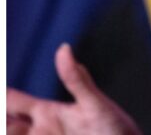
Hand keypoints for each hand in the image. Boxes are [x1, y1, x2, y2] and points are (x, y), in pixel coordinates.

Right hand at [6, 44, 139, 134]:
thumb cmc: (117, 130)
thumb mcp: (96, 106)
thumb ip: (77, 80)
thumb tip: (63, 47)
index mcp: (47, 112)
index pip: (10, 101)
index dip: (0, 95)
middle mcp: (39, 130)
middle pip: (5, 122)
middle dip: (1, 118)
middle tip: (1, 118)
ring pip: (10, 132)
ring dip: (6, 128)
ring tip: (6, 125)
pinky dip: (14, 134)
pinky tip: (14, 130)